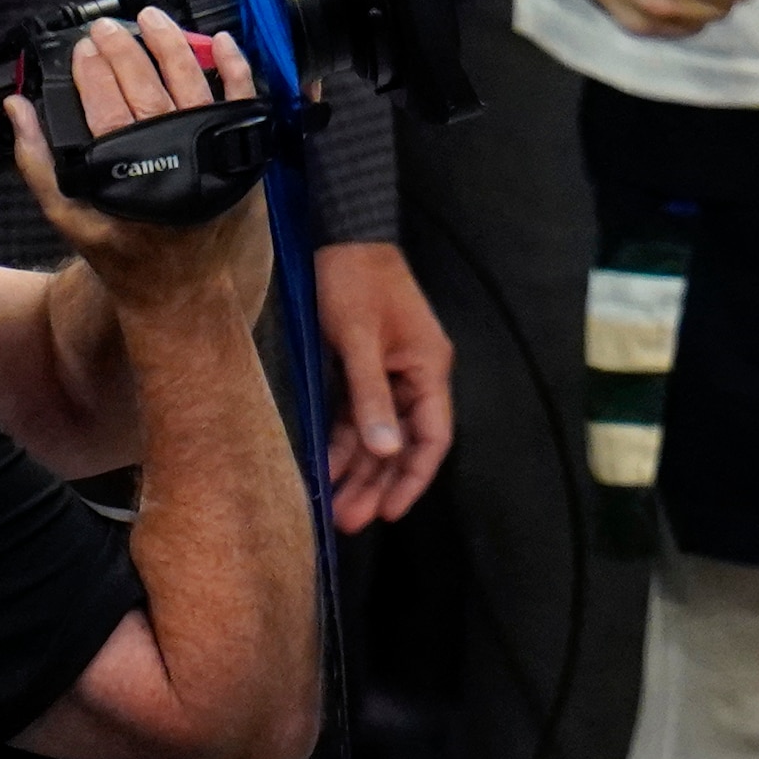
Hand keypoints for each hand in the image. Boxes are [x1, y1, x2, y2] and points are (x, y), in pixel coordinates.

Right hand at [7, 9, 275, 325]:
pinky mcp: (241, 155)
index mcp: (128, 174)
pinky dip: (233, 68)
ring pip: (191, 85)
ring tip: (151, 20)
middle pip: (147, 89)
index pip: (107, 108)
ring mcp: (212, 155)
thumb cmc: (125, 255)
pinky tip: (218, 41)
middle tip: (107, 28)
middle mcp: (174, 160)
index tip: (82, 48)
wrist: (185, 289)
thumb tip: (17, 110)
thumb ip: (37, 162)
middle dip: (124, 50)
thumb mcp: (68, 216)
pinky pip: (241, 101)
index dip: (92, 72)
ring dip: (171, 45)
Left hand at [310, 239, 455, 530]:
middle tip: (349, 521)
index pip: (432, 437)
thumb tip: (385, 452)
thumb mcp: (358, 340)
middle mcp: (415, 376)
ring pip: (377, 435)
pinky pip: (356, 416)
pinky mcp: (362, 368)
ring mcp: (388, 373)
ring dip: (358, 469)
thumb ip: (370, 398)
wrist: (339, 236)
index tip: (389, 513)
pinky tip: (325, 466)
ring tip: (333, 506)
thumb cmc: (353, 282)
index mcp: (428, 368)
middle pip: (403, 443)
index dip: (413, 478)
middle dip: (378, 484)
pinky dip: (342, 442)